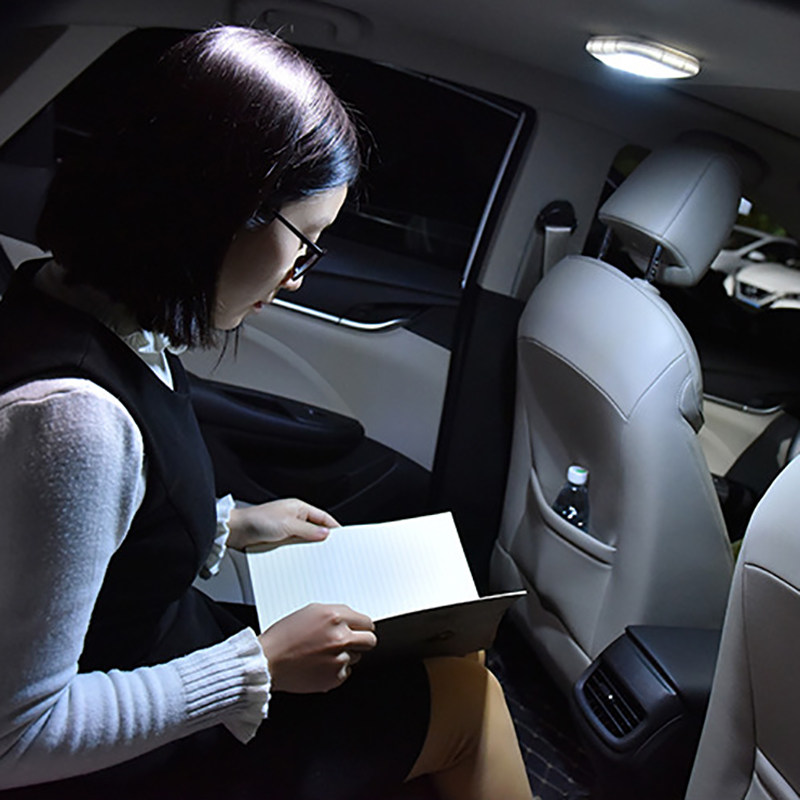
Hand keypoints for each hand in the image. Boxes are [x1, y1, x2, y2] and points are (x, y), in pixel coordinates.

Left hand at [226, 498, 338, 550]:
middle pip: (314, 529)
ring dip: (307, 547)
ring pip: (303, 540)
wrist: (236, 531)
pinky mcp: (278, 539)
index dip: (333, 527)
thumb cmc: (257, 520)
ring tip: (313, 557)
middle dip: (320, 540)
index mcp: (299, 508)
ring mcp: (285, 529)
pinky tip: (298, 559)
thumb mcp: (288, 525)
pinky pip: (293, 547)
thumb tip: (325, 533)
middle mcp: (293, 517)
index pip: (323, 517)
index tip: (342, 537)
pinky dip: (296, 552)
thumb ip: (308, 530)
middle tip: (329, 550)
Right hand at [258, 603, 376, 692]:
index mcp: (335, 617)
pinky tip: (320, 665)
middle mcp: (340, 637)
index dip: (361, 627)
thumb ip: (337, 614)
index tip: (359, 630)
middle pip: (370, 640)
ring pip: (357, 657)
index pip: (367, 622)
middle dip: (361, 641)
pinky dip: (336, 670)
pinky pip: (346, 672)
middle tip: (349, 642)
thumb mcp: (311, 611)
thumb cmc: (283, 637)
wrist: (267, 662)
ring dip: (346, 655)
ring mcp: (338, 659)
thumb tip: (354, 621)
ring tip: (324, 653)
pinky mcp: (334, 677)